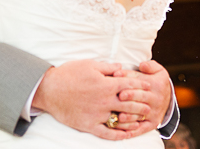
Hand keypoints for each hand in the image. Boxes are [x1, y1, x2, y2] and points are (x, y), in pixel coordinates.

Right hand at [32, 60, 151, 140]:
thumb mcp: (89, 64)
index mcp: (106, 85)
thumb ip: (108, 67)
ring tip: (142, 121)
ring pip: (120, 120)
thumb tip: (121, 67)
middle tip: (150, 106)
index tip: (148, 87)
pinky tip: (125, 135)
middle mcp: (104, 101)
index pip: (129, 85)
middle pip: (129, 104)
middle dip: (141, 105)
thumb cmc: (69, 74)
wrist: (50, 90)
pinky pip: (107, 134)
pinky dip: (118, 135)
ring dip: (133, 121)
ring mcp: (97, 115)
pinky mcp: (89, 125)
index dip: (141, 85)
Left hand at [111, 60, 171, 135]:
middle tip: (119, 95)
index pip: (140, 79)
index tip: (115, 74)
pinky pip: (142, 128)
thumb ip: (150, 66)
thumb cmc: (156, 82)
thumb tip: (142, 65)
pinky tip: (123, 131)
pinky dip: (133, 130)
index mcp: (156, 84)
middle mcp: (156, 98)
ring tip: (119, 115)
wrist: (167, 99)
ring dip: (130, 115)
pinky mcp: (152, 123)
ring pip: (140, 113)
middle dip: (130, 95)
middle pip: (140, 96)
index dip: (127, 76)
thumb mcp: (159, 71)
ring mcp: (154, 112)